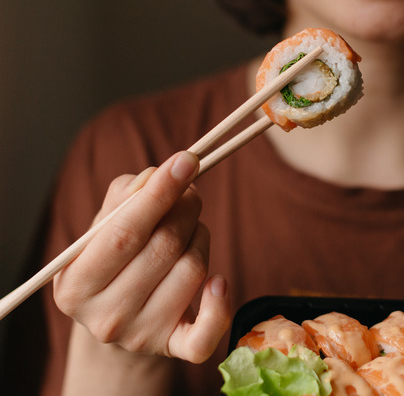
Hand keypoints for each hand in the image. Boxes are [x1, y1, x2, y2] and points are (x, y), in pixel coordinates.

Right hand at [53, 151, 230, 362]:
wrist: (119, 319)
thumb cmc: (114, 260)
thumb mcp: (104, 227)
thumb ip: (126, 197)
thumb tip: (160, 176)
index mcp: (76, 285)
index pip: (124, 233)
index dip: (159, 195)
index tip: (187, 160)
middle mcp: (105, 318)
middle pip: (165, 247)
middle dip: (186, 209)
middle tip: (190, 193)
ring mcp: (141, 337)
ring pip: (193, 270)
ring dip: (201, 237)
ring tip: (189, 230)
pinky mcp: (174, 349)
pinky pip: (209, 329)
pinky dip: (221, 301)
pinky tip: (217, 281)